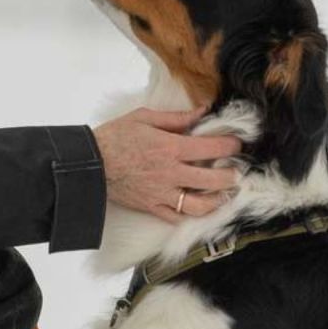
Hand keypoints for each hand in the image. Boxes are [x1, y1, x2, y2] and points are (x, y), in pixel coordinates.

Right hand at [93, 106, 242, 223]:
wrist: (89, 163)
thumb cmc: (115, 137)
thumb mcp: (144, 117)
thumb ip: (176, 117)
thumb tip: (202, 110)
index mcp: (171, 147)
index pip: (212, 148)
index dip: (231, 145)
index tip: (237, 144)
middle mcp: (171, 173)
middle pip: (213, 180)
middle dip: (231, 176)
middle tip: (237, 172)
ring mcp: (162, 193)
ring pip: (200, 205)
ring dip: (218, 200)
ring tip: (224, 194)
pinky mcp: (152, 207)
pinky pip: (177, 217)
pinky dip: (191, 215)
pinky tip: (199, 207)